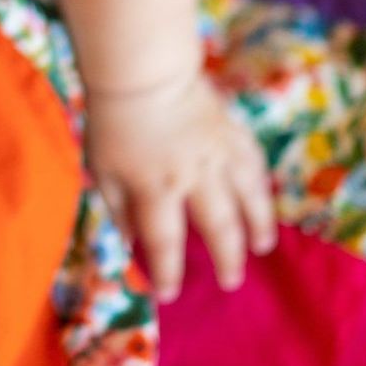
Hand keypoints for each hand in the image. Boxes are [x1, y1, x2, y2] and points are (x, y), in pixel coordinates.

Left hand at [83, 71, 277, 300]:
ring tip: (261, 248)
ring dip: (257, 226)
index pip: (166, 243)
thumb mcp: (102, 169)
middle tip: (230, 281)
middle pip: (218, 228)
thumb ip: (118, 209)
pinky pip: (254, 165)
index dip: (169, 273)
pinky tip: (263, 199)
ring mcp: (219, 154)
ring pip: (249, 199)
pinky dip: (261, 186)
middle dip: (225, 259)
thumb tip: (131, 244)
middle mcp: (194, 177)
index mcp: (157, 189)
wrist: (142, 70)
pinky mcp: (232, 132)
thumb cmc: (112, 120)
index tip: (171, 294)